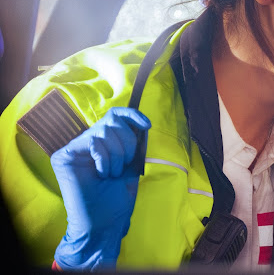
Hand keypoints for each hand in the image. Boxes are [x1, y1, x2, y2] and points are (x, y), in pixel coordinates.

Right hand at [50, 107, 150, 270]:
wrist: (104, 222)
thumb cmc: (117, 198)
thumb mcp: (132, 165)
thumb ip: (134, 143)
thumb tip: (142, 123)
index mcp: (103, 143)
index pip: (115, 115)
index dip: (132, 115)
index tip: (147, 125)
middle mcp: (87, 142)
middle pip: (112, 121)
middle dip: (127, 142)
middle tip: (125, 164)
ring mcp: (74, 149)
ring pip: (103, 131)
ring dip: (116, 155)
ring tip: (112, 174)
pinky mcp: (63, 156)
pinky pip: (91, 142)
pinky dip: (104, 159)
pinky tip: (101, 175)